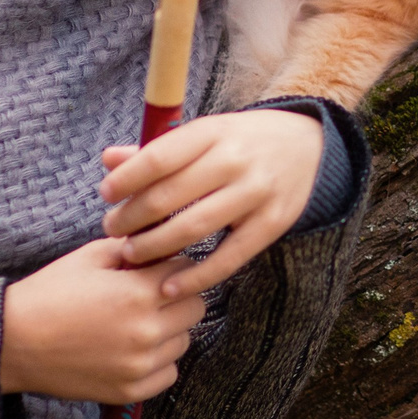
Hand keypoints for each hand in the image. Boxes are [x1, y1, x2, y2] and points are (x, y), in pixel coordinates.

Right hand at [0, 241, 201, 403]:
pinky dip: (159, 361)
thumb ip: (132, 248)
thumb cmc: (48, 294)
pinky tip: (134, 350)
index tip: (157, 268)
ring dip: (169, 329)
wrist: (12, 342)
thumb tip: (161, 245)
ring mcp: (140, 365)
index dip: (172, 265)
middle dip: (176, 296)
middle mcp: (147, 331)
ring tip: (137, 323)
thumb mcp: (89, 257)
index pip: (186, 272)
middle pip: (194, 308)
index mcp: (138, 293)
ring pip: (184, 341)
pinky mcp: (131, 391)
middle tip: (151, 295)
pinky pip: (169, 373)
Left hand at [98, 109, 323, 298]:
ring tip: (131, 254)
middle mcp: (235, 160)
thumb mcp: (206, 133)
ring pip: (193, 228)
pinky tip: (169, 287)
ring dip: (154, 247)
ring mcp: (256, 193)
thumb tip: (109, 161)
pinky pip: (228, 258)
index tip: (106, 195)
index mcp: (213, 132)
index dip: (126, 180)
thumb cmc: (243, 142)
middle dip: (132, 218)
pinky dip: (196, 276)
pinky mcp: (272, 224)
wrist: (311, 147)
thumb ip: (158, 149)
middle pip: (169, 196)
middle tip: (112, 230)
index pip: (158, 157)